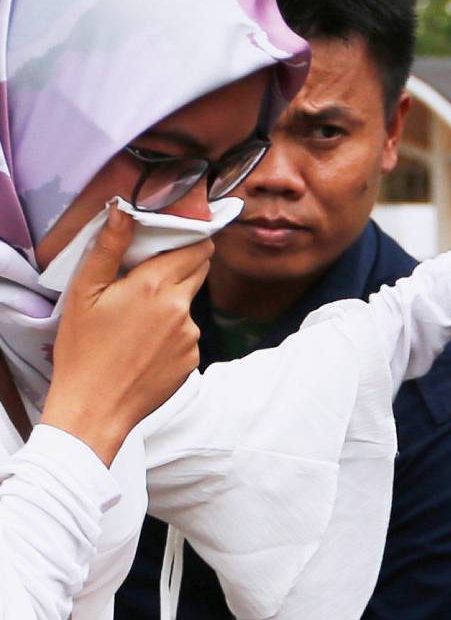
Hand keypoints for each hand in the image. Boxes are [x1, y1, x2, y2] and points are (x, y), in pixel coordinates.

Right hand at [43, 206, 210, 463]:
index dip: (190, 239)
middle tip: (149, 276)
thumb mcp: (85, 293)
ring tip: (134, 322)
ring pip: (188, 305)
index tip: (177, 237)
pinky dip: (170, 334)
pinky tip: (142, 346)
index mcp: (155, 286)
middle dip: (181, 266)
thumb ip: (110, 248)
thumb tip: (124, 211)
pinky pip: (186, 335)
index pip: (197, 248)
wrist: (95, 408)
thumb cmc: (82, 350)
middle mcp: (181, 308)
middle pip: (198, 271)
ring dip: (171, 304)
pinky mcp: (192, 360)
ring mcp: (191, 336)